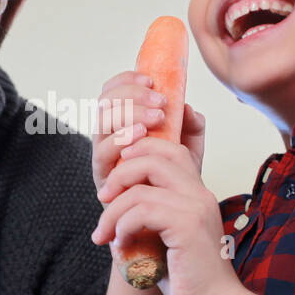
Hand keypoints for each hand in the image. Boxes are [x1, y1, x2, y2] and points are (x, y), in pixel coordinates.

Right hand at [92, 70, 207, 192]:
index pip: (112, 91)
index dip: (126, 80)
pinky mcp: (104, 175)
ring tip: (157, 118)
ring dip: (130, 114)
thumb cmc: (172, 176)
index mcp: (123, 123)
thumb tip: (186, 107)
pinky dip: (121, 138)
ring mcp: (104, 155)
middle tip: (160, 102)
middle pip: (104, 102)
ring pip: (102, 122)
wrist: (168, 214)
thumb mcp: (189, 146)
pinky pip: (103, 151)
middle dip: (132, 95)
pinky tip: (141, 134)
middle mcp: (109, 136)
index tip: (151, 81)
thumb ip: (191, 125)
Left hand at [92, 135, 244, 294]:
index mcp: (197, 193)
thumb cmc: (189, 278)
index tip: (115, 180)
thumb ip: (149, 216)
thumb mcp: (166, 238)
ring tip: (104, 234)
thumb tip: (113, 206)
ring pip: (140, 189)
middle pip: (154, 157)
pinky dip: (123, 226)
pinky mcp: (187, 226)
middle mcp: (200, 194)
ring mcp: (195, 208)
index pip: (170, 150)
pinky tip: (122, 244)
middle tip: (102, 197)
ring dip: (112, 211)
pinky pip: (142, 212)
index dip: (139, 152)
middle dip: (119, 174)